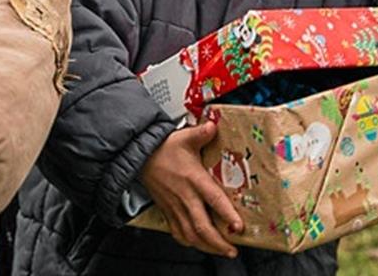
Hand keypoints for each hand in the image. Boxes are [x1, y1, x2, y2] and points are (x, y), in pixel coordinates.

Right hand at [139, 120, 240, 257]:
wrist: (139, 156)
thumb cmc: (163, 148)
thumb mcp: (184, 137)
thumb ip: (201, 133)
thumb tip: (213, 126)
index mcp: (193, 179)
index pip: (213, 199)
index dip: (227, 215)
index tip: (238, 226)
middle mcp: (185, 196)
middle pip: (202, 226)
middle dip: (218, 242)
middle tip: (232, 249)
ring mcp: (175, 206)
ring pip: (190, 234)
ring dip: (206, 247)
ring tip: (220, 251)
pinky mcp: (167, 210)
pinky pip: (177, 232)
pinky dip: (189, 242)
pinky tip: (197, 244)